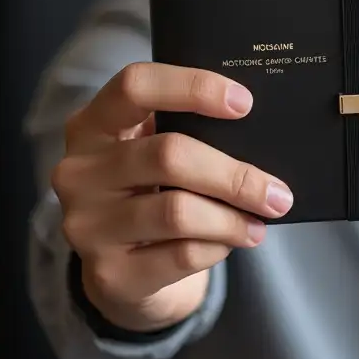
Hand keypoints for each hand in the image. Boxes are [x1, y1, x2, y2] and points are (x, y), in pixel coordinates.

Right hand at [51, 62, 292, 331]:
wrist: (120, 270)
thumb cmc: (151, 190)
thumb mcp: (152, 148)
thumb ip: (188, 130)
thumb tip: (263, 132)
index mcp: (92, 124)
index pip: (135, 85)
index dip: (193, 87)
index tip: (244, 103)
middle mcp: (79, 171)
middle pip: (169, 155)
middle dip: (235, 174)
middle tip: (279, 192)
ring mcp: (87, 225)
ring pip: (177, 211)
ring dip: (232, 217)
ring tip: (263, 219)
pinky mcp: (107, 273)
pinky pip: (180, 255)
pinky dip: (217, 246)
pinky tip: (234, 240)